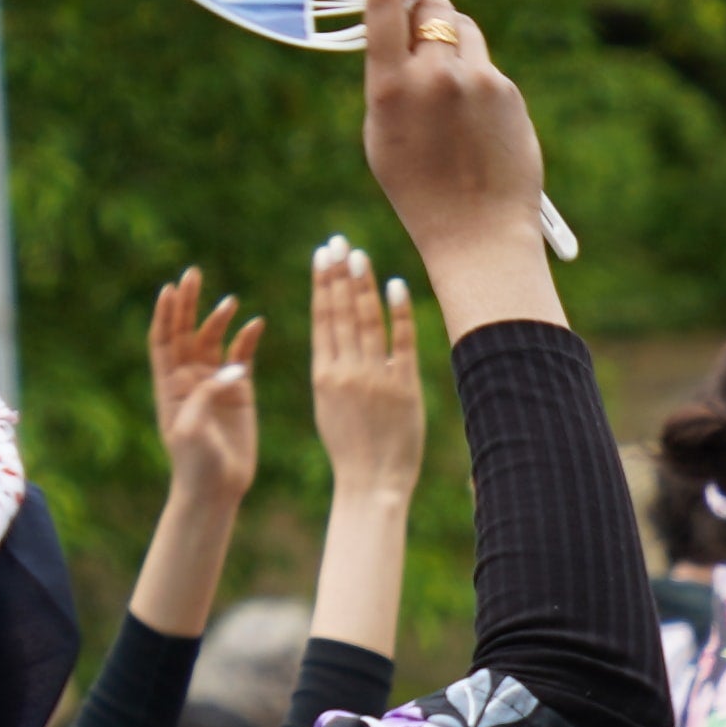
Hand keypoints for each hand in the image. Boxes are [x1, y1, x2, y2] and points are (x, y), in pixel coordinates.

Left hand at [147, 271, 262, 519]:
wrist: (218, 487)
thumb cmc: (196, 462)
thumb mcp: (192, 429)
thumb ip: (206, 394)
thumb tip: (232, 367)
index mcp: (169, 385)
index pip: (163, 340)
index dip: (164, 314)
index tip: (169, 289)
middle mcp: (190, 378)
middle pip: (185, 331)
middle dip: (188, 303)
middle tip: (193, 274)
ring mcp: (215, 382)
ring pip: (214, 340)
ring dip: (219, 318)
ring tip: (230, 302)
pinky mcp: (241, 390)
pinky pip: (243, 356)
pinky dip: (248, 339)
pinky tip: (255, 324)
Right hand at [308, 236, 426, 506]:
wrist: (371, 484)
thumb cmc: (350, 450)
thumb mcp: (330, 407)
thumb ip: (333, 372)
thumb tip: (336, 341)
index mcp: (323, 375)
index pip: (322, 319)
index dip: (322, 284)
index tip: (322, 256)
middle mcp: (346, 371)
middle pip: (342, 313)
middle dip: (339, 274)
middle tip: (338, 242)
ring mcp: (375, 378)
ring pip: (367, 321)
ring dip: (363, 285)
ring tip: (359, 255)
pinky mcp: (403, 387)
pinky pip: (402, 342)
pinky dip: (399, 312)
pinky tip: (396, 285)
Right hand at [357, 0, 548, 284]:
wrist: (477, 232)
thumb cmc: (419, 189)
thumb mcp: (381, 132)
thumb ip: (388, 77)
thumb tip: (399, 30)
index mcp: (391, 86)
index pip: (387, 1)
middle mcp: (435, 75)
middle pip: (434, 4)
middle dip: (426, 9)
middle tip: (423, 29)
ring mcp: (477, 81)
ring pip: (465, 29)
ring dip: (454, 40)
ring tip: (449, 83)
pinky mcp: (508, 93)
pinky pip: (487, 66)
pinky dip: (478, 78)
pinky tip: (475, 118)